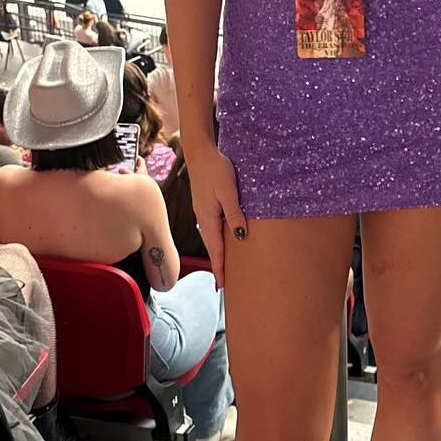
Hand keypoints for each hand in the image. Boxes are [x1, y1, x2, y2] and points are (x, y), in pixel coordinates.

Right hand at [188, 143, 246, 287]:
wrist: (200, 153)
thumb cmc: (216, 169)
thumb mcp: (229, 191)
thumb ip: (234, 213)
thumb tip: (239, 236)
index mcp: (209, 218)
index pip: (215, 250)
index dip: (219, 269)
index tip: (222, 287)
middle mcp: (203, 218)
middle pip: (212, 247)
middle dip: (218, 266)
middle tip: (223, 284)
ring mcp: (202, 212)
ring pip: (211, 238)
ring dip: (217, 253)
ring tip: (223, 267)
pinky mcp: (204, 205)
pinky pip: (211, 229)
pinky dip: (216, 240)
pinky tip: (222, 241)